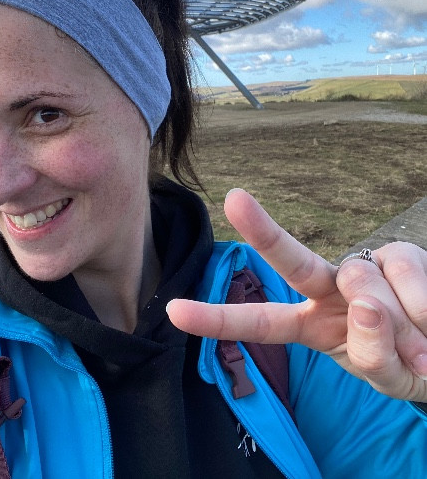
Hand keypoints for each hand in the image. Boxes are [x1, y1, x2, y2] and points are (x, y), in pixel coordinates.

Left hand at [166, 188, 426, 402]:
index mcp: (310, 324)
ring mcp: (362, 269)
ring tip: (417, 341)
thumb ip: (376, 357)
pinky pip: (404, 274)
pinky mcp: (398, 254)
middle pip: (291, 261)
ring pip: (362, 281)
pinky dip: (422, 306)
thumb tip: (369, 308)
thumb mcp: (389, 375)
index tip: (174, 311)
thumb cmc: (411, 362)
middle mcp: (328, 290)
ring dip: (395, 322)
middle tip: (234, 200)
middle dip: (261, 232)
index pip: (261, 322)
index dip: (218, 319)